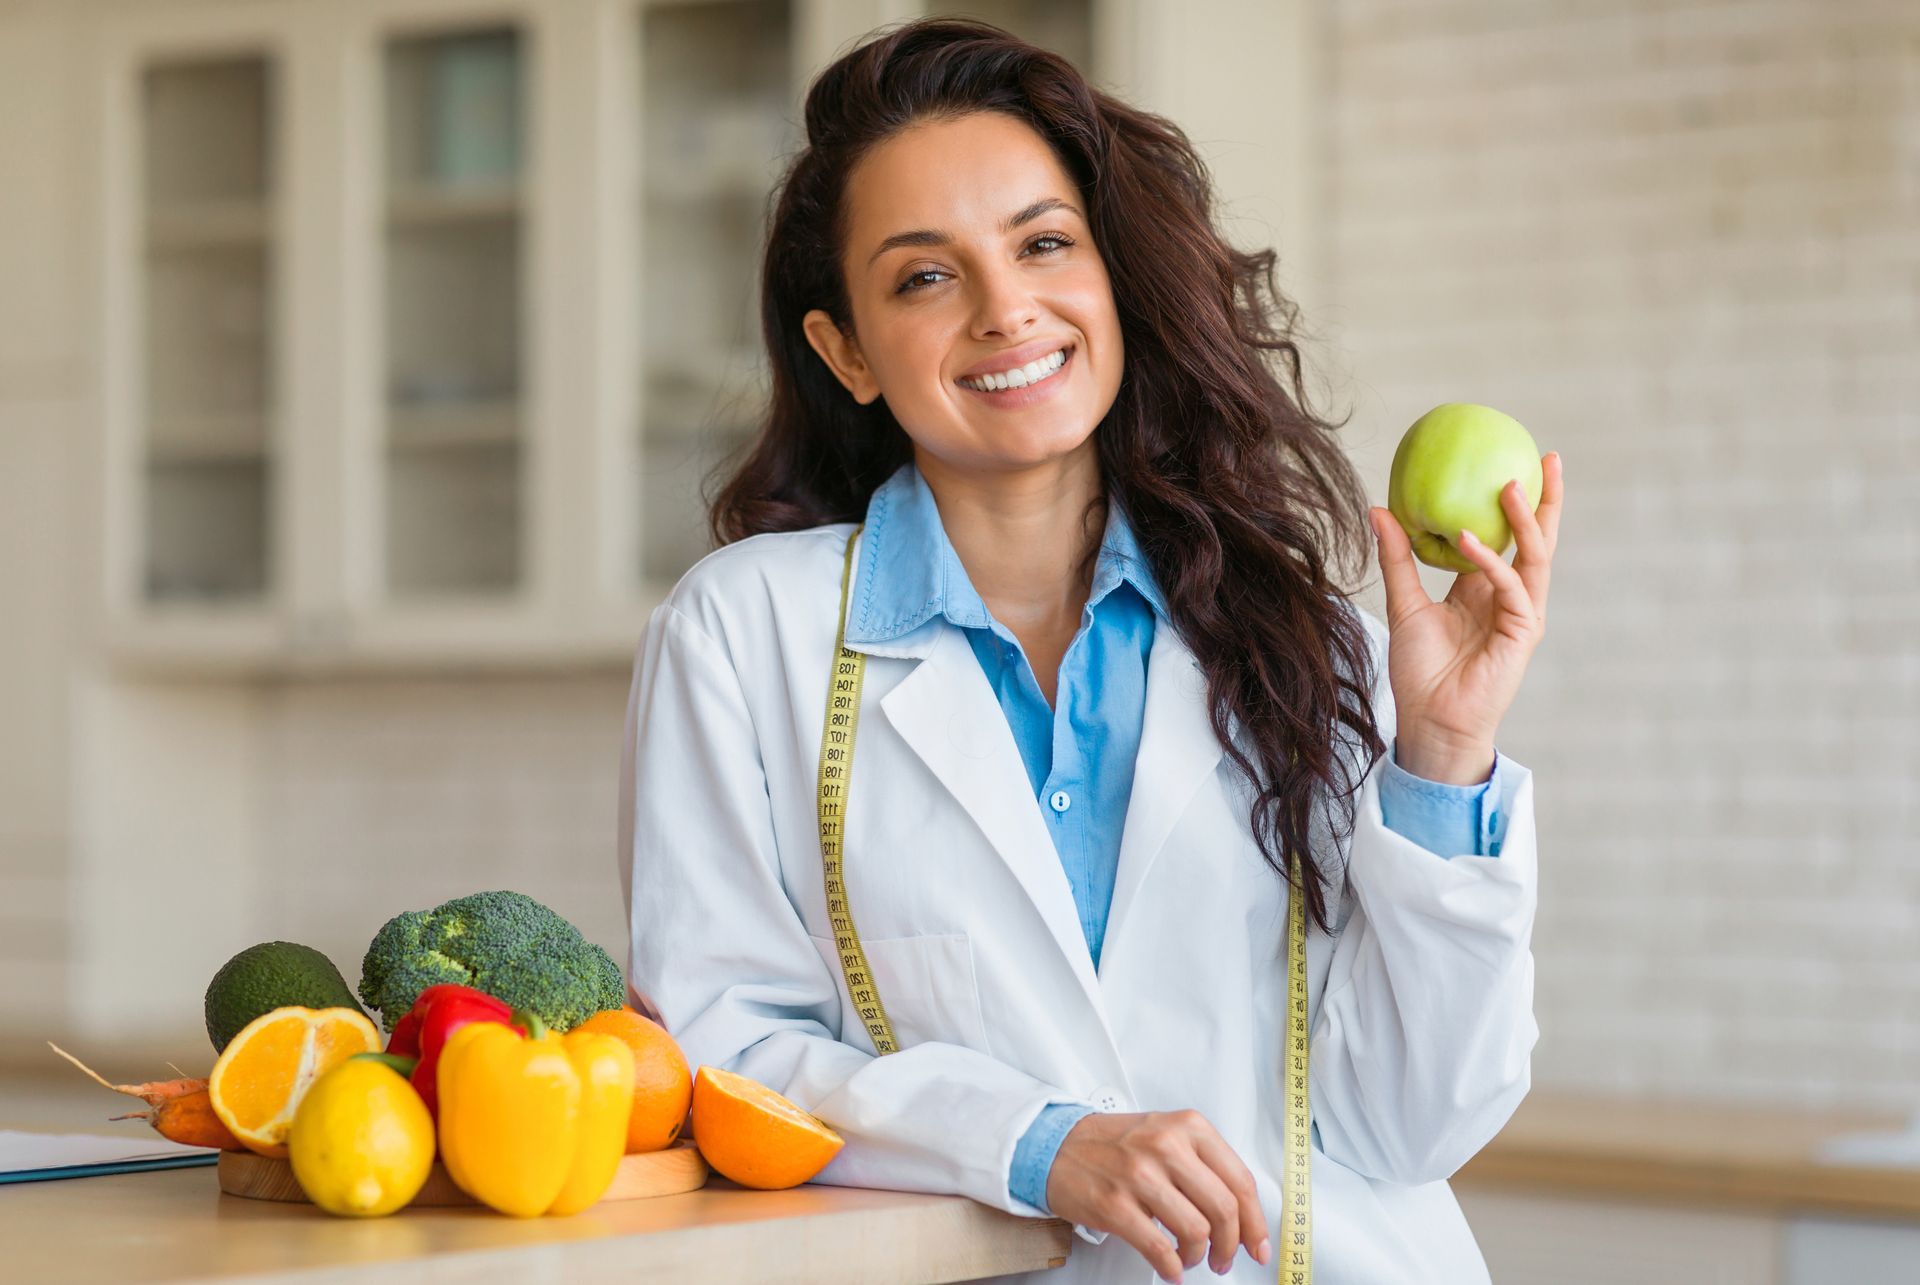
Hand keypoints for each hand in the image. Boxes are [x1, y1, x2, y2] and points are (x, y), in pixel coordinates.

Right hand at [1045, 1110, 1270, 1280]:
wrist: (1058, 1145)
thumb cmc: (1116, 1144)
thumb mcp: (1167, 1134)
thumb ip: (1205, 1165)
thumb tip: (1241, 1216)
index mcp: (1188, 1127)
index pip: (1240, 1181)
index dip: (1255, 1223)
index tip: (1257, 1245)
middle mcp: (1166, 1146)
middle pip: (1223, 1209)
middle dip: (1230, 1245)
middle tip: (1223, 1259)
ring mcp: (1139, 1175)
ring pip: (1196, 1231)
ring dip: (1198, 1257)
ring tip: (1189, 1258)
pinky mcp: (1115, 1204)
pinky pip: (1159, 1249)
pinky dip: (1171, 1268)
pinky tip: (1170, 1269)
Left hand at [1367, 452, 1564, 783]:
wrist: (1428, 720)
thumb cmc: (1419, 671)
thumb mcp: (1404, 604)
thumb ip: (1398, 558)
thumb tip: (1379, 508)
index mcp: (1484, 590)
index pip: (1507, 538)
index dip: (1514, 505)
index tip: (1514, 462)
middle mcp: (1508, 598)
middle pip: (1536, 541)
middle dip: (1547, 500)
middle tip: (1548, 458)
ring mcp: (1520, 615)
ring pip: (1533, 558)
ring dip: (1526, 521)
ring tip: (1511, 485)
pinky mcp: (1522, 633)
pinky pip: (1511, 589)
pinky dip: (1491, 563)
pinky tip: (1471, 540)